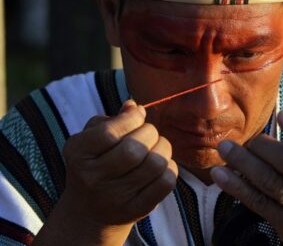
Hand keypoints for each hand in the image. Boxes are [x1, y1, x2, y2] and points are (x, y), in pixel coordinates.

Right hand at [36, 100, 177, 244]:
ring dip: (163, 148)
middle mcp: (93, 178)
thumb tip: (135, 107)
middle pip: (135, 149)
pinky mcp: (137, 209)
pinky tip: (160, 165)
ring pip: (155, 164)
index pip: (109, 132)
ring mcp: (115, 197)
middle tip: (148, 133)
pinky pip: (166, 182)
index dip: (131, 119)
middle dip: (150, 133)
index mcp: (78, 153)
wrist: (89, 210)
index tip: (138, 116)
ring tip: (156, 147)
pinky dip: (169, 167)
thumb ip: (112, 119)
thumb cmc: (95, 161)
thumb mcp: (91, 138)